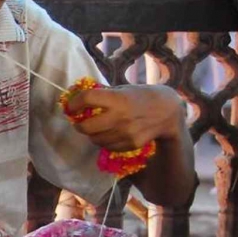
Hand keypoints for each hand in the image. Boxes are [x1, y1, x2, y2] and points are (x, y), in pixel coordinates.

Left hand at [64, 84, 184, 151]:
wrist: (167, 110)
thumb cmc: (140, 96)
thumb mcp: (122, 90)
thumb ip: (102, 95)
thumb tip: (76, 97)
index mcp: (117, 98)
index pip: (87, 99)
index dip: (74, 103)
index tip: (71, 106)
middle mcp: (120, 117)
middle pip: (86, 127)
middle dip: (79, 125)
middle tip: (79, 122)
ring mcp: (126, 133)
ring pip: (95, 139)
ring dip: (92, 134)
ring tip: (96, 128)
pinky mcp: (131, 144)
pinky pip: (108, 146)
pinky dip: (104, 141)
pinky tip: (110, 134)